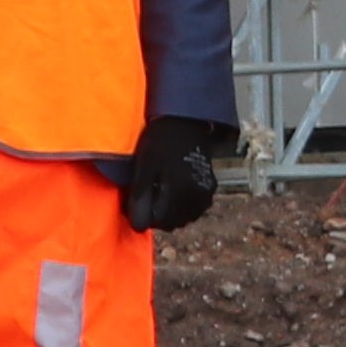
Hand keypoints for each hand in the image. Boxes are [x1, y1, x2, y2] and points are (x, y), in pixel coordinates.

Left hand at [105, 113, 229, 234]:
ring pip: (183, 219)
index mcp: (179, 193)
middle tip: (147, 194)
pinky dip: (182, 206)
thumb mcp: (144, 167)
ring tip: (160, 191)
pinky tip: (174, 191)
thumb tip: (137, 225)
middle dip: (156, 215)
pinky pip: (194, 209)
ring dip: (169, 213)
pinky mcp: (210, 188)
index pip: (156, 222)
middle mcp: (196, 198)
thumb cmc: (161, 141)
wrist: (186, 121)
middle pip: (170, 224)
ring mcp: (205, 194)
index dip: (142, 214)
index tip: (136, 200)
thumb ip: (141, 197)